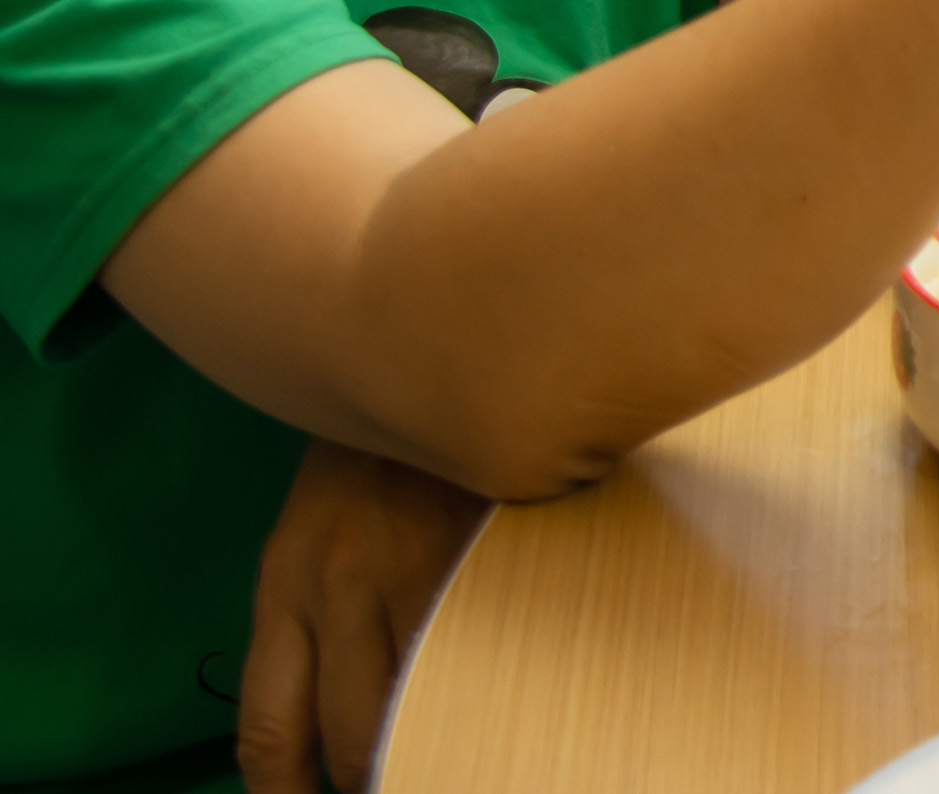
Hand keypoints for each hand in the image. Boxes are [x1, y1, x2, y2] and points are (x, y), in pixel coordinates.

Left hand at [241, 438, 486, 792]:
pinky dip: (497, 688)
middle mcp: (339, 585)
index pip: (270, 728)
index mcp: (288, 580)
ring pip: (426, 702)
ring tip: (458, 748)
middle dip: (373, 778)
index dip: (283, 793)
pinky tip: (511, 692)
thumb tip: (351, 708)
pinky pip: (492, 654)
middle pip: (351, 735)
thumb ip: (323, 608)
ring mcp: (421, 569)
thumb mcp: (321, 526)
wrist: (444, 346)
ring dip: (438, 740)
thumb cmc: (383, 443)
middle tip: (401, 777)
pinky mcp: (494, 552)